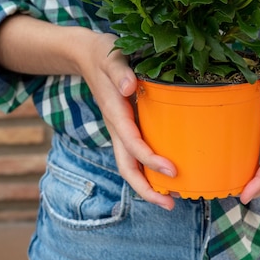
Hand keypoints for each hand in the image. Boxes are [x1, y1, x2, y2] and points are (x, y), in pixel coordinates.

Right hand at [80, 32, 176, 209]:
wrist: (87, 55)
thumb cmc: (104, 54)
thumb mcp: (112, 57)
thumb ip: (119, 71)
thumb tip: (128, 87)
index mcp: (116, 113)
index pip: (133, 144)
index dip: (151, 160)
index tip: (172, 171)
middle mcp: (116, 127)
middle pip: (126, 167)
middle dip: (146, 189)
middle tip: (171, 204)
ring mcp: (120, 129)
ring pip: (130, 164)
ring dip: (147, 184)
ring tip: (172, 198)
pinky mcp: (125, 126)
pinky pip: (135, 153)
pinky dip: (147, 168)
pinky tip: (166, 173)